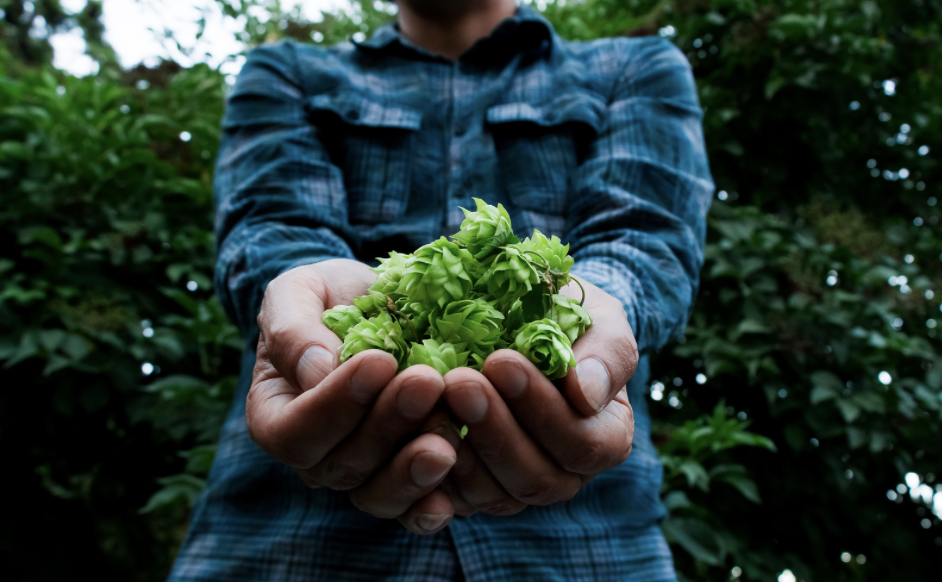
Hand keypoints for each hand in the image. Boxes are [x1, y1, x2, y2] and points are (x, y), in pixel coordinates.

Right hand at [247, 259, 456, 533]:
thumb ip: (294, 329)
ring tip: (449, 433)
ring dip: (413, 468)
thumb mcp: (299, 292)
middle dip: (388, 425)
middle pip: (343, 465)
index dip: (335, 405)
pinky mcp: (407, 476)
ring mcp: (364, 472)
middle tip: (427, 382)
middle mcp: (316, 457)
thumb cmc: (328, 297)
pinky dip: (432, 504)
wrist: (376, 307)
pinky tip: (454, 489)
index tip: (379, 361)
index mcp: (276, 416)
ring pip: (379, 492)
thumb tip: (318, 370)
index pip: (294, 431)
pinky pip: (415, 505)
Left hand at [404, 278, 638, 518]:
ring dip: (460, 449)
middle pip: (536, 478)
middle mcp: (562, 473)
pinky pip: (450, 499)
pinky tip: (410, 429)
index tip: (501, 361)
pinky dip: (429, 469)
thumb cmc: (564, 314)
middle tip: (459, 381)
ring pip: (492, 495)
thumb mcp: (597, 316)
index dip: (544, 410)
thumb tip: (587, 394)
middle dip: (495, 429)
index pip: (585, 445)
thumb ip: (606, 352)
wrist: (513, 316)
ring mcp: (513, 487)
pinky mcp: (468, 492)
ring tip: (431, 398)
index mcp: (604, 437)